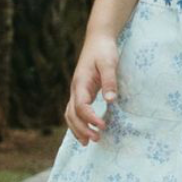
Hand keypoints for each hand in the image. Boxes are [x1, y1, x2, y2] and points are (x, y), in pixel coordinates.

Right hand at [65, 31, 119, 146]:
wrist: (98, 39)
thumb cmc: (104, 50)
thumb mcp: (109, 63)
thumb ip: (110, 82)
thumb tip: (110, 101)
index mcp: (81, 82)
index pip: (80, 106)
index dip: (89, 118)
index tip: (102, 126)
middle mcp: (75, 89)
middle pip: (72, 114)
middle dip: (82, 129)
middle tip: (96, 139)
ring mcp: (77, 91)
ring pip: (70, 114)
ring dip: (78, 129)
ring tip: (89, 142)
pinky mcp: (82, 92)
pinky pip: (75, 111)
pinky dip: (78, 123)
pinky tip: (87, 131)